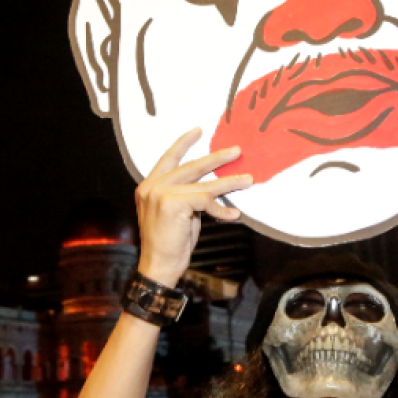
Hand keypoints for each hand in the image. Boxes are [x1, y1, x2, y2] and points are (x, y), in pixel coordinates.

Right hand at [135, 128, 251, 286]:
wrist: (158, 266)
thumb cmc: (169, 244)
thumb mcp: (178, 214)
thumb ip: (188, 197)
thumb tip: (213, 187)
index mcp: (149, 186)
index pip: (168, 158)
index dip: (183, 144)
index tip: (198, 131)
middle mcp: (151, 186)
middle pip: (190, 166)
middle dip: (216, 158)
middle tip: (237, 151)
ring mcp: (160, 193)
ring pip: (203, 184)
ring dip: (229, 182)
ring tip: (248, 180)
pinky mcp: (172, 203)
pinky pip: (205, 200)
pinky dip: (221, 208)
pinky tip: (232, 215)